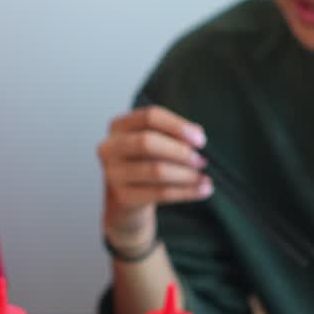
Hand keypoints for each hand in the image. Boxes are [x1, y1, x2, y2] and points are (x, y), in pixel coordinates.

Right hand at [98, 104, 212, 247]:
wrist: (128, 196)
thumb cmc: (146, 161)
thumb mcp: (156, 142)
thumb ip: (174, 134)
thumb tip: (197, 135)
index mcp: (119, 125)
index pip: (149, 117)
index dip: (177, 126)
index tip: (201, 140)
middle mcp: (110, 147)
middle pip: (147, 142)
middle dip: (180, 151)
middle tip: (201, 161)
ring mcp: (113, 173)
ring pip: (155, 170)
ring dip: (186, 174)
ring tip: (204, 178)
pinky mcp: (122, 196)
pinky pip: (160, 193)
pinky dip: (186, 192)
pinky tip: (203, 190)